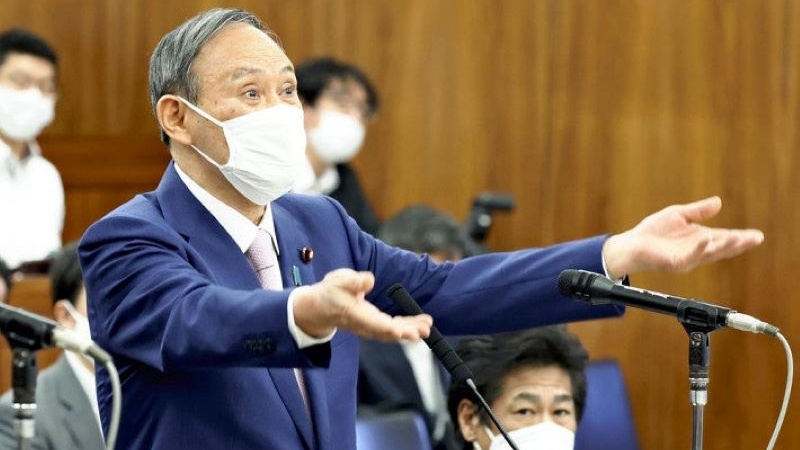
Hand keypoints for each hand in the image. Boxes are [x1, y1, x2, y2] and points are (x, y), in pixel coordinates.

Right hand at [292, 268, 431, 341]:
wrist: (321, 307)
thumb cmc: (330, 293)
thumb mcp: (338, 281)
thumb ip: (354, 281)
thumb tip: (369, 280)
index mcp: (355, 315)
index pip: (374, 325)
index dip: (389, 329)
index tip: (403, 332)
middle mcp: (364, 325)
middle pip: (387, 332)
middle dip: (407, 332)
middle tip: (424, 330)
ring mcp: (370, 327)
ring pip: (392, 332)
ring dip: (410, 330)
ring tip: (427, 326)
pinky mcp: (375, 325)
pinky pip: (393, 329)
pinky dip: (407, 327)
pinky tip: (421, 324)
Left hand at [602, 196, 764, 278]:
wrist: (632, 244)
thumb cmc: (654, 231)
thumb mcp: (679, 215)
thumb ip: (698, 211)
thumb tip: (719, 202)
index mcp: (700, 239)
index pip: (724, 238)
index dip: (740, 237)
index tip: (756, 235)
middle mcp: (697, 250)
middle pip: (722, 247)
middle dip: (739, 243)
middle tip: (756, 238)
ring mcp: (688, 258)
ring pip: (710, 252)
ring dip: (725, 245)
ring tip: (739, 238)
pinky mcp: (676, 262)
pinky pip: (691, 255)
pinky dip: (700, 247)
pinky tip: (708, 240)